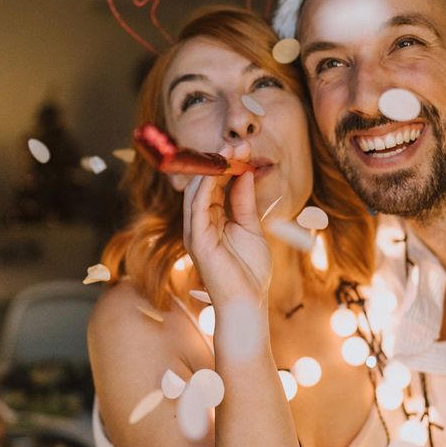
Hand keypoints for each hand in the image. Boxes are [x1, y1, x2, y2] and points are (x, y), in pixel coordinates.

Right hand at [182, 142, 270, 306]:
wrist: (247, 303)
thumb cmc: (249, 271)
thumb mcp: (251, 228)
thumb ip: (244, 201)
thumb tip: (245, 173)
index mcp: (211, 220)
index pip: (215, 185)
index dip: (228, 165)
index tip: (244, 148)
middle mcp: (199, 223)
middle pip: (204, 183)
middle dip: (221, 162)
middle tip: (239, 143)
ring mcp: (195, 231)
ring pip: (198, 190)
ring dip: (214, 169)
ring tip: (232, 151)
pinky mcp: (196, 240)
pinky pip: (197, 207)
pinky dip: (207, 186)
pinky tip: (220, 171)